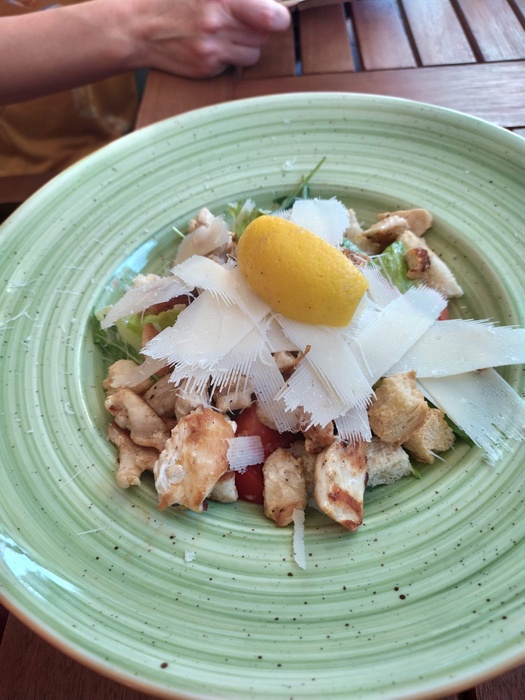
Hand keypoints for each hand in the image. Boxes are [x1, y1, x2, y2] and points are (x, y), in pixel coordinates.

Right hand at [127, 0, 290, 77]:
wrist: (135, 26)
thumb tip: (262, 2)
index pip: (271, 16)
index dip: (277, 16)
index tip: (275, 15)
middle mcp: (218, 23)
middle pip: (264, 35)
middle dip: (259, 27)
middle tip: (245, 19)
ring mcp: (212, 50)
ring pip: (252, 54)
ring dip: (247, 44)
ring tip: (227, 32)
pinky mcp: (206, 68)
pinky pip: (232, 65)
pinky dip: (228, 56)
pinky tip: (211, 44)